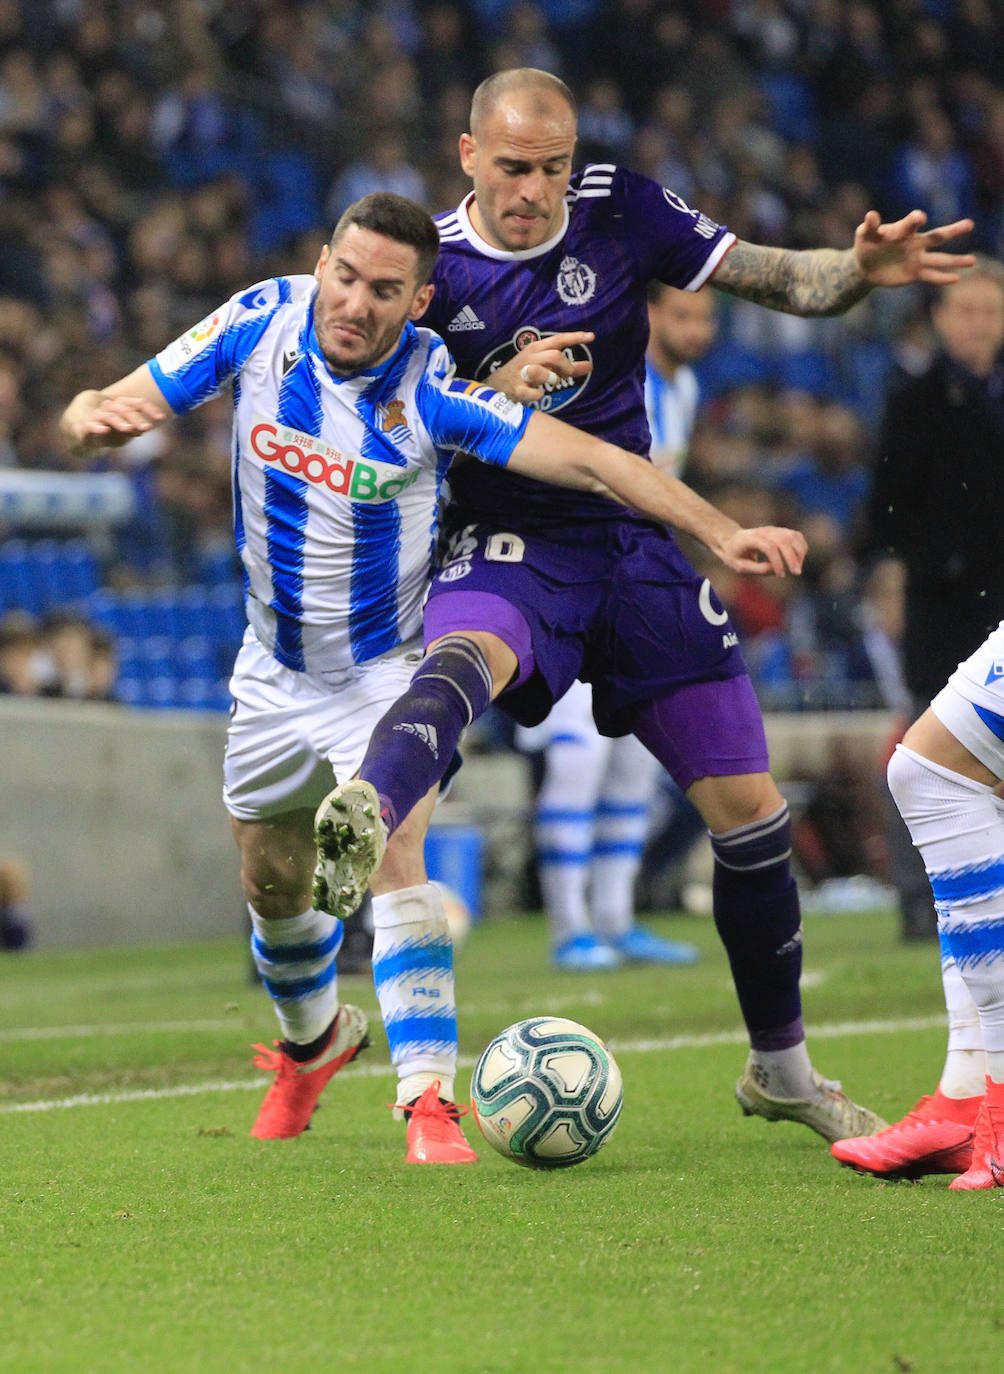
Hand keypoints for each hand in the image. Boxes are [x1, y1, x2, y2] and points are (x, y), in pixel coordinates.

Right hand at [63, 394, 165, 453]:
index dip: (149, 409)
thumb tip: (145, 427)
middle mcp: (108, 407)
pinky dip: (96, 428)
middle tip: (147, 427)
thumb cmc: (106, 430)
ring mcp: (95, 416)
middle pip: (124, 409)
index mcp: (120, 406)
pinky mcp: (84, 427)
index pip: (136, 403)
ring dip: (120, 422)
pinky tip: (104, 430)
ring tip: (129, 429)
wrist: (78, 431)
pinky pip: (90, 426)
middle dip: (136, 418)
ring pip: (109, 416)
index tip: (161, 418)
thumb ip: (134, 429)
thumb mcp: (123, 431)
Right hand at [488, 331, 593, 402]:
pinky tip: (539, 394)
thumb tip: (590, 366)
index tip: (591, 337)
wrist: (497, 385)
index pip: (558, 340)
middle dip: (566, 366)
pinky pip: (531, 393)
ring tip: (551, 383)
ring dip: (551, 378)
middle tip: (567, 375)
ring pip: (540, 371)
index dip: (575, 337)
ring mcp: (522, 373)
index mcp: (537, 348)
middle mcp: (529, 357)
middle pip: (554, 356)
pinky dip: (538, 395)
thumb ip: (567, 368)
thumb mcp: (545, 366)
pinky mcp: (517, 389)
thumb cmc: (526, 374)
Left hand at [718, 526, 806, 576]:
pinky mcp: (780, 531)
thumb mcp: (740, 566)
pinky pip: (796, 536)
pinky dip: (801, 547)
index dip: (777, 561)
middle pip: (783, 540)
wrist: (732, 540)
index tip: (781, 575)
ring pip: (792, 536)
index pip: (768, 546)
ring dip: (799, 552)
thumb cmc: (735, 556)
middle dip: (792, 557)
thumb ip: (757, 569)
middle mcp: (763, 531)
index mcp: (749, 539)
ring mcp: (773, 529)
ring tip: (797, 568)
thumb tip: (776, 570)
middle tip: (796, 573)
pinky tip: (800, 560)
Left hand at [853, 209, 974, 286]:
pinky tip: (956, 278)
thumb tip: (871, 215)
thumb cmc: (866, 244)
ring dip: (956, 261)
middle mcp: (915, 243)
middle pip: (937, 236)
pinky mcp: (915, 274)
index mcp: (904, 230)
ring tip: (973, 261)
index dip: (915, 219)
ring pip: (940, 259)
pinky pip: (931, 276)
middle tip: (969, 225)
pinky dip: (942, 278)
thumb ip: (869, 226)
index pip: (912, 223)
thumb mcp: (864, 234)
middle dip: (953, 231)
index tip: (919, 219)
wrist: (865, 265)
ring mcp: (917, 258)